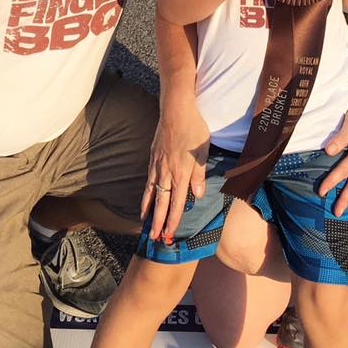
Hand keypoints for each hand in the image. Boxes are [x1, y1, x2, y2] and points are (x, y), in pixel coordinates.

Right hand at [141, 100, 209, 242]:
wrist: (176, 110)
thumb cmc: (193, 129)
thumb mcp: (202, 152)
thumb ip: (199, 175)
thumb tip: (197, 196)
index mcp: (181, 173)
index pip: (177, 203)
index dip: (173, 221)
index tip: (169, 235)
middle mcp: (167, 172)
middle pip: (161, 202)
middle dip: (158, 222)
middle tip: (155, 238)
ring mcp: (157, 165)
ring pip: (151, 192)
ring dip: (148, 209)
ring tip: (144, 223)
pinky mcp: (153, 156)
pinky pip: (148, 179)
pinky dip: (145, 192)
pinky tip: (145, 196)